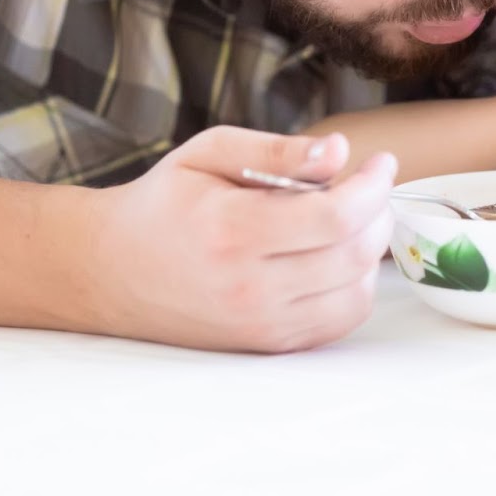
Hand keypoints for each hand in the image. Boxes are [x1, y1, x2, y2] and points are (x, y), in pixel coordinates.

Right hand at [91, 127, 395, 352]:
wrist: (113, 270)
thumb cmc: (166, 203)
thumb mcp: (209, 153)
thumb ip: (277, 151)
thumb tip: (339, 153)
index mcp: (232, 231)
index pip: (334, 217)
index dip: (373, 186)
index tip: (381, 162)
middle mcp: (248, 287)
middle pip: (353, 254)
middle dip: (378, 212)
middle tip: (369, 186)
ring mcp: (259, 324)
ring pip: (355, 293)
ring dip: (371, 251)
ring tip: (353, 219)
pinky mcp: (266, 344)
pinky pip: (338, 322)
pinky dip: (354, 287)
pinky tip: (337, 256)